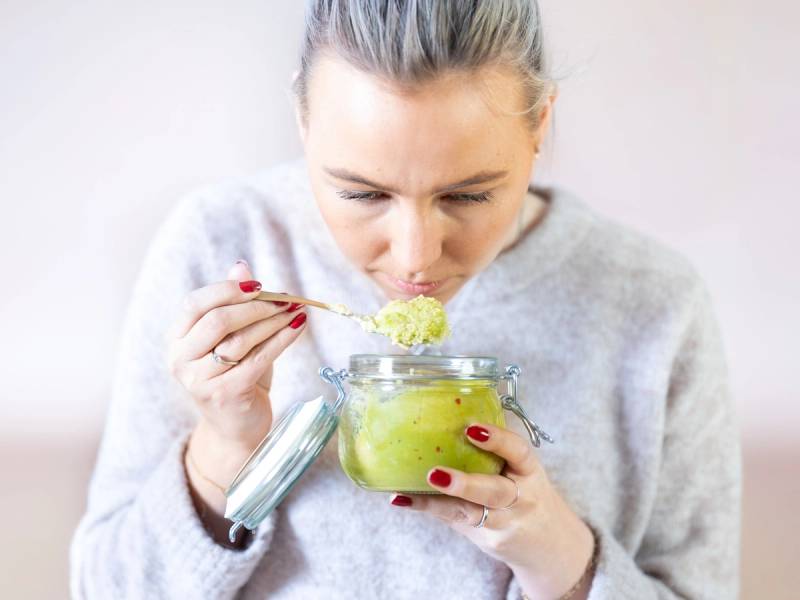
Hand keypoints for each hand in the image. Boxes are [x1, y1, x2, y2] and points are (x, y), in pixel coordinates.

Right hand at [166, 261, 307, 478]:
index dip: (227, 290)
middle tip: (286, 300)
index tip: (259, 286)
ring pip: (240, 339)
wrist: (237, 428)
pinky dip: (282, 339)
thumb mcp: (233, 338)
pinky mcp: (224, 395)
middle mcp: (180, 360)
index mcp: (176, 340)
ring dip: (274, 321)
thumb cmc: (236, 376)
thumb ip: (233, 304)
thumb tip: (241, 266)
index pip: (195, 304)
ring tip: (296, 311)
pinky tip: (299, 327)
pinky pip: (258, 359)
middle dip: (256, 306)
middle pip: (217, 320)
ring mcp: (199, 380)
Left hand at [389, 423, 594, 598]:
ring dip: (438, 500)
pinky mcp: (484, 537)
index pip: (518, 452)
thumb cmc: (527, 492)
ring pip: (469, 511)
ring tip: (408, 490)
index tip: (472, 429)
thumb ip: (499, 447)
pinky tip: (401, 499)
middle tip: (436, 473)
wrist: (550, 545)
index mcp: (530, 471)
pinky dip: (427, 508)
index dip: (497, 440)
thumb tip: (457, 407)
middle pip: (494, 492)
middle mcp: (519, 499)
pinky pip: (453, 519)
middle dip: (466, 484)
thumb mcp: (523, 468)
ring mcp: (501, 522)